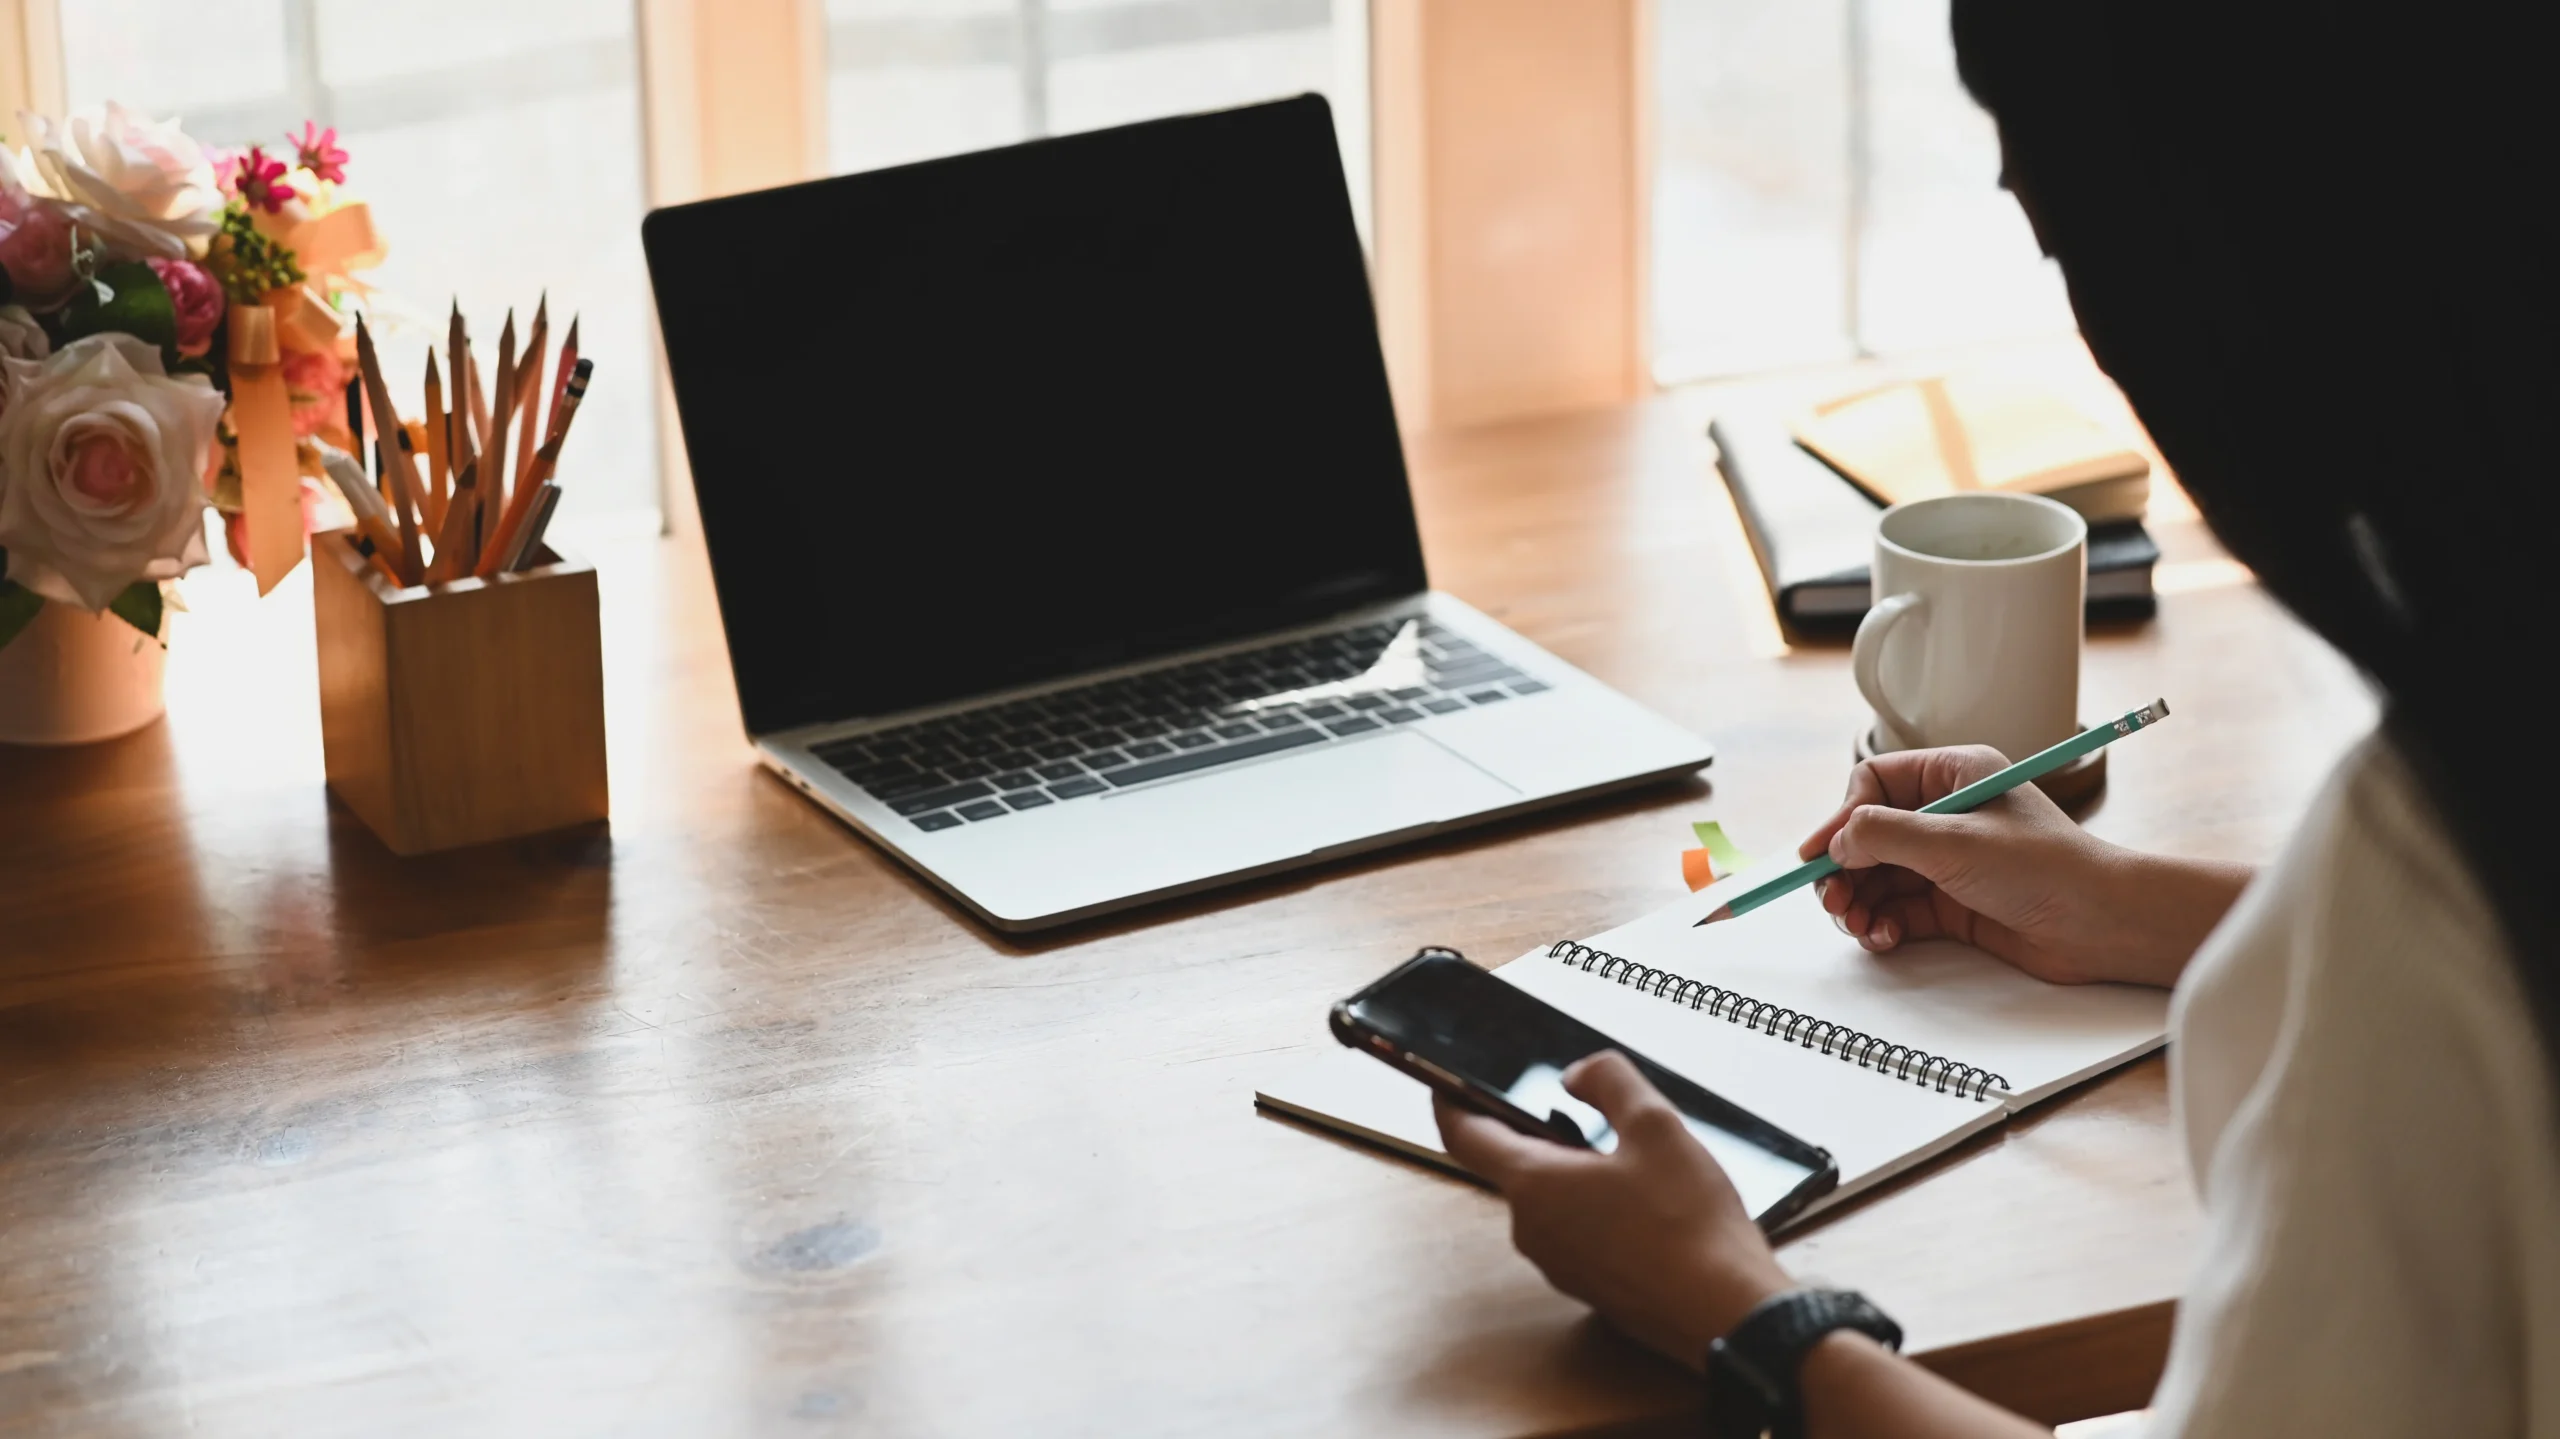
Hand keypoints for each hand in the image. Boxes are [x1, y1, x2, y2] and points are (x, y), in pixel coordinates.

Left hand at [1435, 1051, 1789, 1368]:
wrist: (1727, 1314)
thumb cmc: (1691, 1224)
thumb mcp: (1656, 1126)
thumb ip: (1609, 1081)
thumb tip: (1576, 1074)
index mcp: (1534, 1186)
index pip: (1463, 1136)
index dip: (1449, 1101)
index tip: (1443, 1080)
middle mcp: (1532, 1231)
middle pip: (1513, 1166)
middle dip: (1537, 1131)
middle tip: (1577, 1104)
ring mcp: (1559, 1265)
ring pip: (1548, 1201)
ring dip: (1571, 1171)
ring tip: (1624, 1151)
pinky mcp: (1589, 1287)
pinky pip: (1575, 1232)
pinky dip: (1592, 1206)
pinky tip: (1642, 1200)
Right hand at [1801, 745, 2249, 988]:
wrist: (2102, 924)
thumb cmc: (2045, 867)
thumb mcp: (1953, 841)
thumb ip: (1883, 835)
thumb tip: (1836, 843)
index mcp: (1953, 776)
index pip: (1873, 784)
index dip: (1840, 818)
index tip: (1819, 854)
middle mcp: (1947, 814)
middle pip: (1867, 836)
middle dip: (1843, 870)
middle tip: (1832, 900)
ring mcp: (1949, 861)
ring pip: (1877, 877)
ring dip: (1858, 902)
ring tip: (1856, 926)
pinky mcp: (1954, 904)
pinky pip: (1897, 910)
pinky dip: (1881, 925)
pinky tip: (1883, 938)